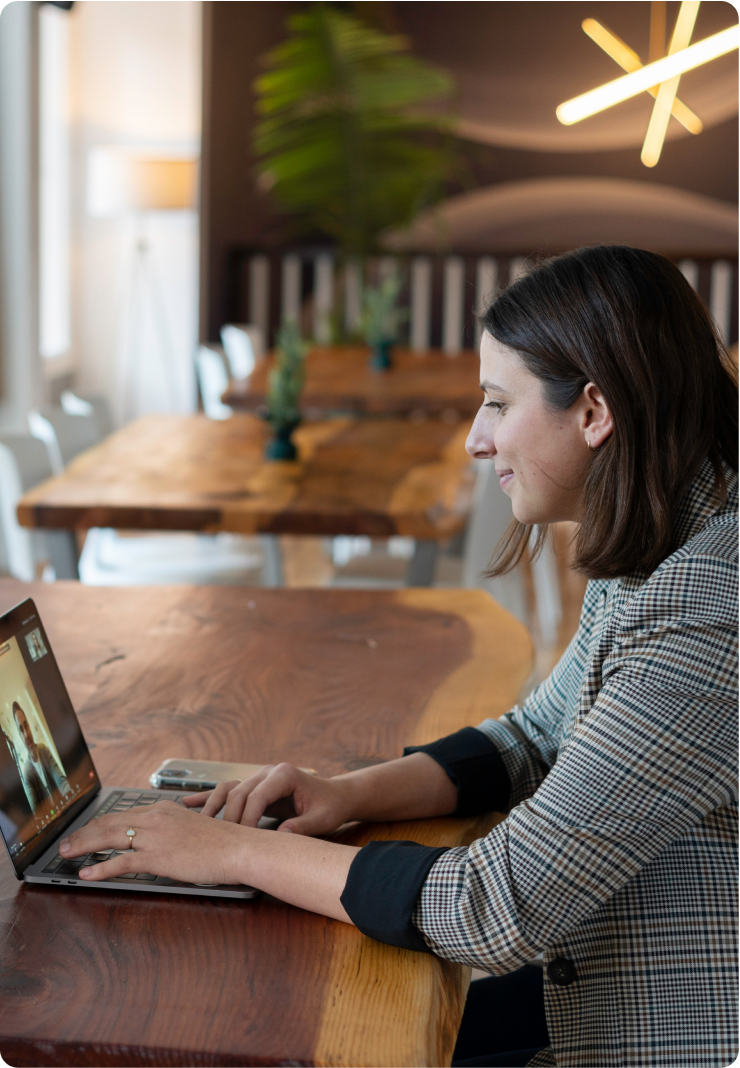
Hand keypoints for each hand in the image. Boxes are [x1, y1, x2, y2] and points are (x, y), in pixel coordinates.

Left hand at [59, 800, 255, 884]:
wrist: (238, 848)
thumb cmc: (222, 842)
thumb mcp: (192, 828)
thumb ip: (171, 830)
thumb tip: (156, 842)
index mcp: (163, 809)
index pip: (122, 815)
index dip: (99, 824)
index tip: (85, 831)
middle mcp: (155, 818)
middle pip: (109, 823)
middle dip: (83, 833)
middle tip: (66, 843)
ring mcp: (155, 837)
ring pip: (109, 838)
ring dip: (83, 846)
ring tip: (67, 854)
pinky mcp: (158, 857)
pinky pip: (122, 862)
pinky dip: (101, 868)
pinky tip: (87, 874)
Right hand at [182, 763, 351, 835]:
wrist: (335, 796)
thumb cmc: (330, 807)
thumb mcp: (321, 819)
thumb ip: (302, 826)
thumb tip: (282, 836)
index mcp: (284, 774)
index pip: (257, 796)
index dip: (247, 819)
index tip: (242, 840)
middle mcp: (268, 772)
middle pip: (239, 793)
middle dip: (229, 818)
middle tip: (223, 842)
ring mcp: (259, 777)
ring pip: (229, 790)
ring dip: (213, 806)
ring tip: (197, 824)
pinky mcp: (255, 786)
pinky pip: (228, 790)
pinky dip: (209, 797)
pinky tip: (189, 803)